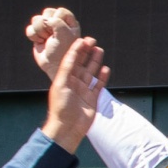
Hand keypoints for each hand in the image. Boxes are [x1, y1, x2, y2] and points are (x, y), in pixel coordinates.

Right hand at [25, 7, 80, 79]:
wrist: (53, 66)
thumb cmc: (63, 51)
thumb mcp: (64, 34)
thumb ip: (56, 21)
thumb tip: (43, 20)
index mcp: (70, 22)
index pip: (60, 11)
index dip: (57, 19)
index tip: (60, 31)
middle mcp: (59, 23)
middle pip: (47, 12)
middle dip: (47, 24)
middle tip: (52, 35)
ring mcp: (47, 29)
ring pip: (37, 19)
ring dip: (40, 30)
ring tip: (46, 39)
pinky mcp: (37, 35)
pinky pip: (30, 28)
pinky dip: (33, 36)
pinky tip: (40, 42)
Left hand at [43, 36, 108, 153]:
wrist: (67, 128)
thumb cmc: (61, 107)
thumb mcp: (61, 84)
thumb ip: (67, 68)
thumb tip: (72, 53)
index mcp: (64, 78)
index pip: (71, 60)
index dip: (77, 49)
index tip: (83, 40)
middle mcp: (74, 82)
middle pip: (81, 63)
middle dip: (86, 52)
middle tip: (92, 40)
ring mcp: (84, 90)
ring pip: (91, 72)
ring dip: (95, 61)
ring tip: (99, 50)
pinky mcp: (92, 99)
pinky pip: (99, 85)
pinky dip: (102, 77)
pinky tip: (106, 68)